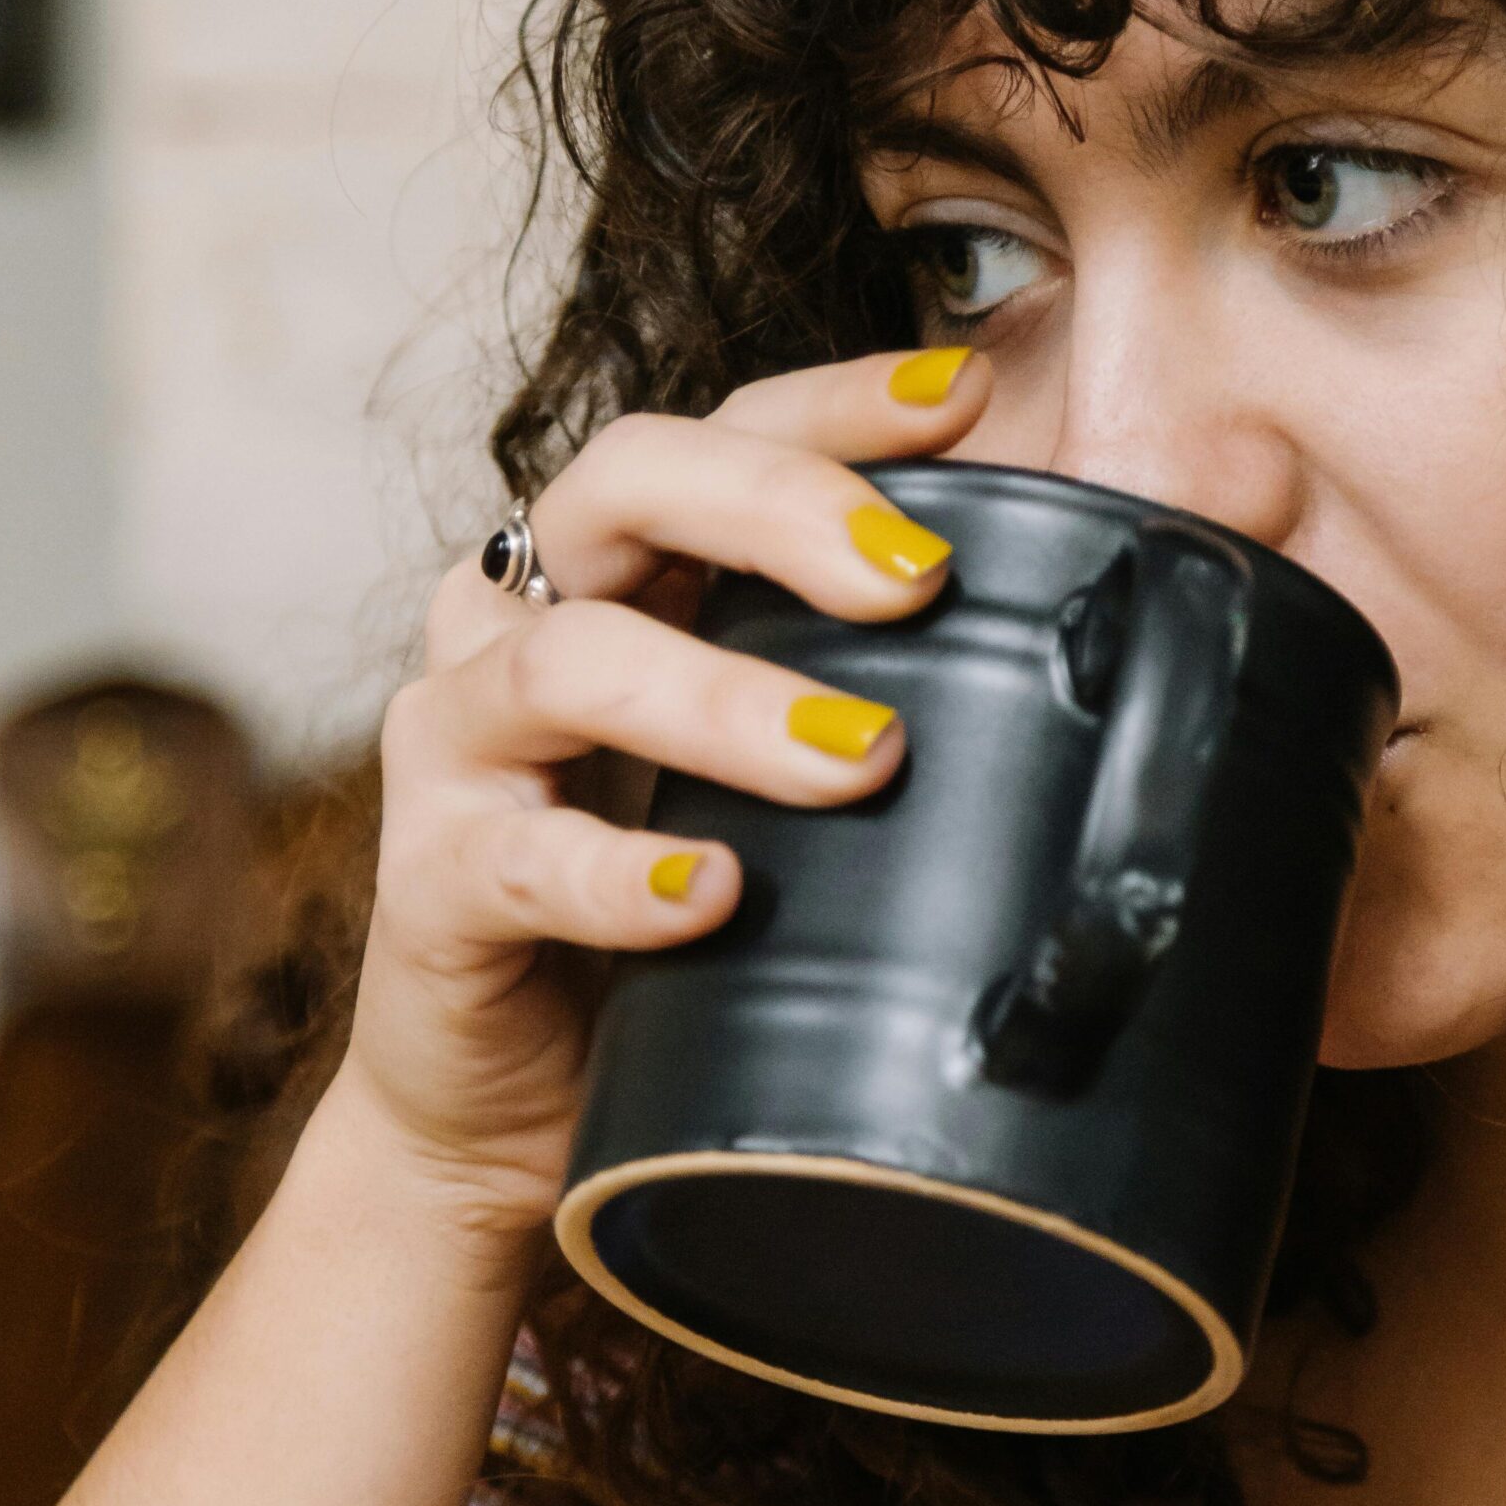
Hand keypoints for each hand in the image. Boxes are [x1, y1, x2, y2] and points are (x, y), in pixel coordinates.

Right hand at [328, 346, 991, 1251]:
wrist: (529, 1107)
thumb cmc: (689, 918)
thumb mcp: (789, 778)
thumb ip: (879, 688)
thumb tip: (1079, 631)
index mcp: (622, 566)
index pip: (725, 428)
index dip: (837, 402)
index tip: (969, 398)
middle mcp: (521, 617)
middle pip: (625, 482)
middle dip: (781, 507)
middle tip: (918, 580)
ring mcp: (461, 744)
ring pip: (572, 663)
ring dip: (727, 702)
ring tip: (863, 759)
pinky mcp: (426, 882)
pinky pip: (520, 860)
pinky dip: (623, 875)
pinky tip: (715, 894)